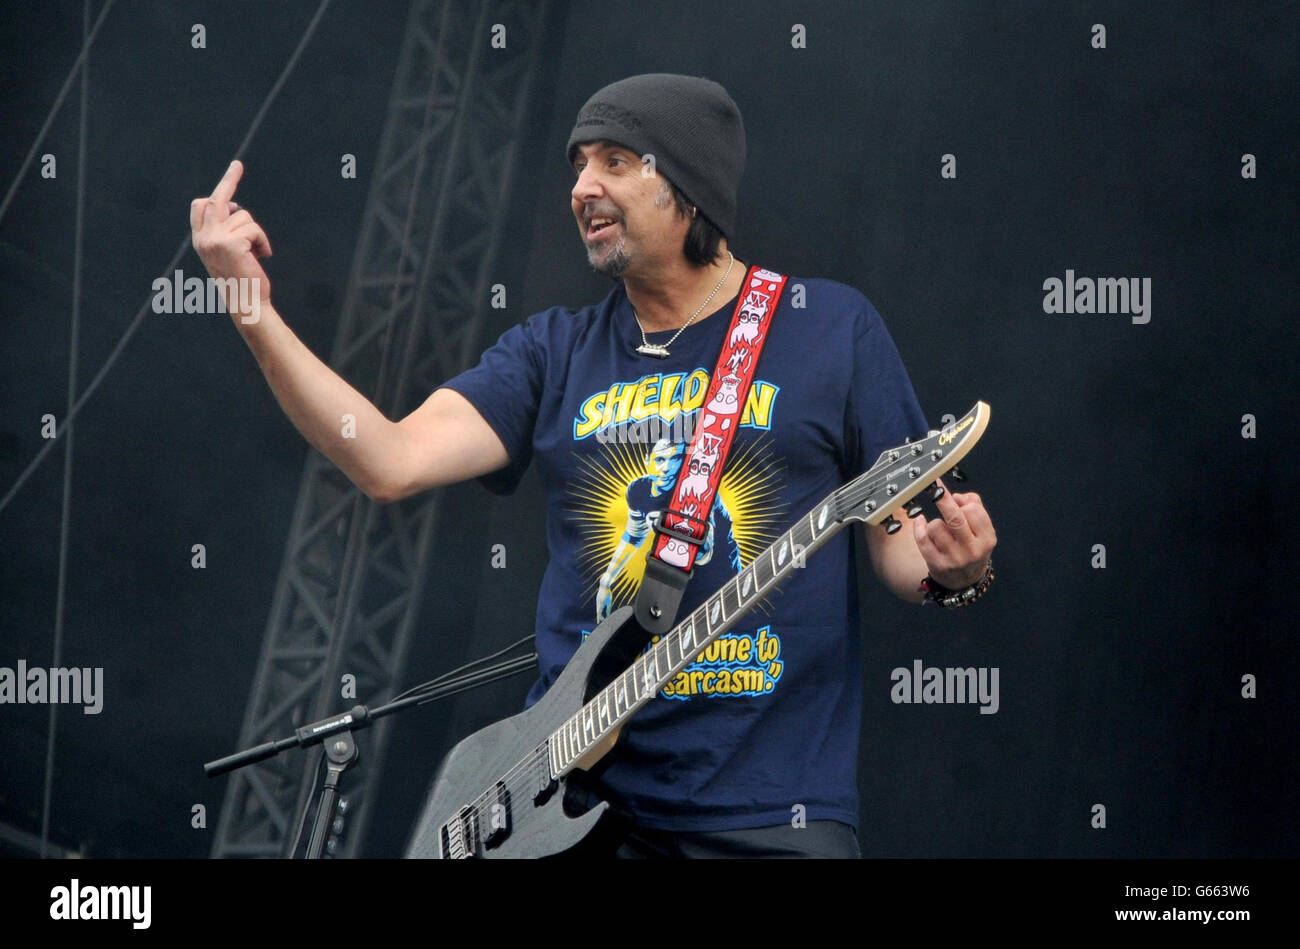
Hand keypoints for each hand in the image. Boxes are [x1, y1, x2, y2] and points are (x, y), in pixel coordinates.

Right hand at [190, 160, 272, 318]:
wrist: (246, 303)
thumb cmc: (242, 281)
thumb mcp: (227, 254)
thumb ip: (225, 232)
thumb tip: (235, 208)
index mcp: (200, 240)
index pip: (201, 207)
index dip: (217, 191)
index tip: (231, 174)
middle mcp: (203, 238)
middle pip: (217, 200)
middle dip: (229, 180)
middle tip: (237, 164)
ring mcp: (215, 239)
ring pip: (244, 217)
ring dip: (256, 233)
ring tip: (256, 253)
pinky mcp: (231, 243)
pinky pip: (254, 229)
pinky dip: (263, 242)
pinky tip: (262, 256)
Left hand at [912, 477, 995, 588]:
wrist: (965, 580)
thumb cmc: (972, 547)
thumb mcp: (982, 529)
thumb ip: (974, 505)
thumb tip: (956, 497)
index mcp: (986, 539)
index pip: (973, 511)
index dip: (962, 501)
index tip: (954, 497)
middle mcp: (972, 550)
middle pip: (955, 518)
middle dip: (942, 499)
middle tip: (935, 488)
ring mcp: (954, 559)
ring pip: (935, 527)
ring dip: (934, 523)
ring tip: (940, 530)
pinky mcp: (937, 565)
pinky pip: (922, 539)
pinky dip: (919, 528)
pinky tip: (920, 523)